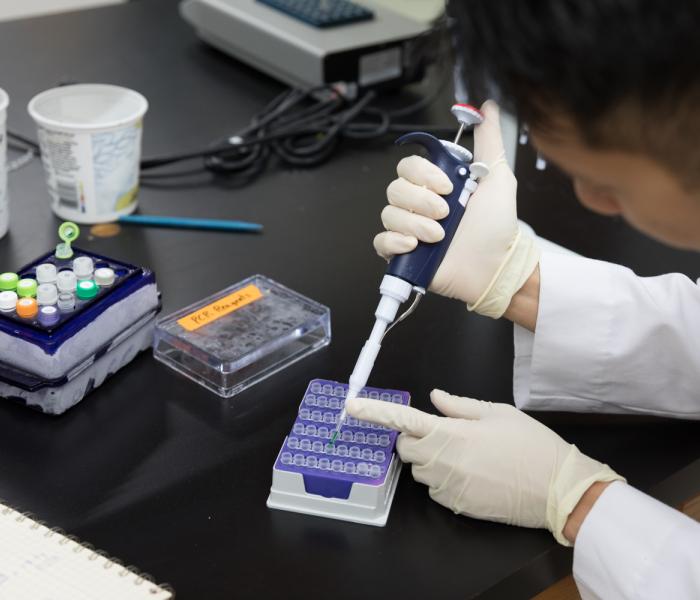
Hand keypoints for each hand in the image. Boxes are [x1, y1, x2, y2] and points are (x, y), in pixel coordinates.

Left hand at [346, 390, 622, 544]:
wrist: (557, 487)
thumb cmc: (529, 444)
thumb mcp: (497, 412)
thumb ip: (459, 406)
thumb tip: (435, 396)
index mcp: (449, 433)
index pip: (402, 419)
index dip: (374, 412)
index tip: (352, 405)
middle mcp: (442, 462)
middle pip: (405, 448)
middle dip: (414, 438)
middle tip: (441, 432)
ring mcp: (448, 487)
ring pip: (419, 471)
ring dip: (430, 460)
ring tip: (464, 454)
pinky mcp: (457, 506)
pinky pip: (436, 490)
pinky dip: (444, 479)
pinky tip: (472, 474)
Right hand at [374, 101, 539, 317]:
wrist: (495, 266)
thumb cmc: (497, 227)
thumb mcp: (497, 177)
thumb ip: (489, 140)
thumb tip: (488, 108)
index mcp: (436, 185)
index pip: (408, 166)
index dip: (424, 174)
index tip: (448, 186)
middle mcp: (419, 204)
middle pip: (395, 188)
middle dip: (421, 200)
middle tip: (446, 212)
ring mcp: (409, 228)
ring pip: (389, 213)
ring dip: (415, 223)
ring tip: (439, 235)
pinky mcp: (402, 253)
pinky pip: (381, 241)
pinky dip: (395, 242)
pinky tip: (415, 245)